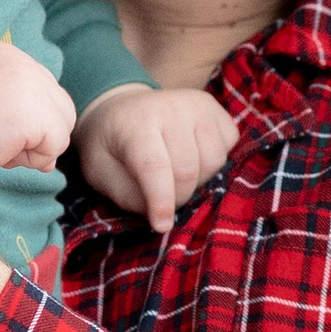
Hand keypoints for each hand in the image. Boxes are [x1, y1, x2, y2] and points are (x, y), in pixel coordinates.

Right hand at [0, 37, 74, 179]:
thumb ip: (2, 111)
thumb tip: (46, 159)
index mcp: (1, 55)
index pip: (36, 90)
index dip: (22, 119)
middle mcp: (21, 62)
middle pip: (58, 105)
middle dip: (36, 133)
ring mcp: (31, 85)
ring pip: (61, 125)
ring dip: (32, 146)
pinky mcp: (35, 112)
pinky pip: (55, 145)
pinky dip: (31, 159)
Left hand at [73, 84, 239, 233]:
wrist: (124, 110)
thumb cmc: (111, 147)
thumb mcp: (101, 173)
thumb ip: (129, 196)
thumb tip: (164, 214)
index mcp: (135, 123)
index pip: (154, 166)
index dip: (161, 201)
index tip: (161, 225)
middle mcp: (171, 107)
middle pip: (188, 170)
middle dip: (177, 196)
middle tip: (162, 196)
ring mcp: (198, 105)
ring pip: (214, 161)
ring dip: (198, 180)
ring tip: (177, 173)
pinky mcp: (217, 109)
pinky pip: (229, 148)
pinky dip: (214, 163)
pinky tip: (194, 156)